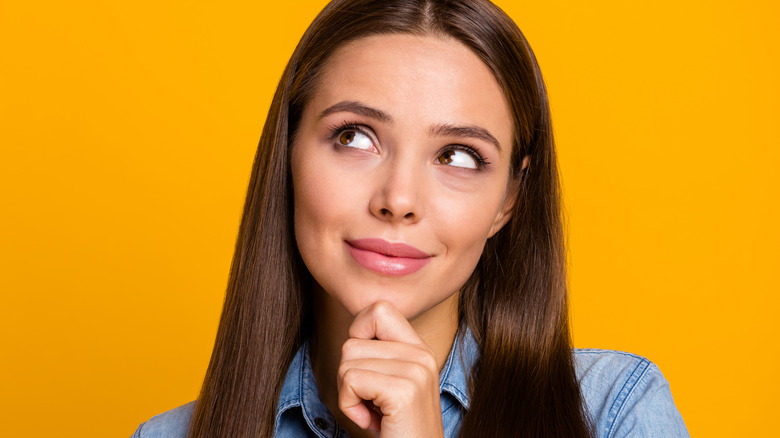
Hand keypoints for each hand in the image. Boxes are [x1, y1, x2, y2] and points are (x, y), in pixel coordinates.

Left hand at [337, 301, 444, 437]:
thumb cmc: (395, 431)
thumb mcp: (389, 385)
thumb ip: (380, 355)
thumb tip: (353, 328)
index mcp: (420, 349)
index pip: (378, 309)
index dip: (358, 335)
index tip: (367, 370)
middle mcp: (422, 355)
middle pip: (353, 339)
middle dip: (348, 374)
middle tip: (371, 401)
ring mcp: (416, 371)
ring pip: (347, 359)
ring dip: (348, 393)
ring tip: (373, 412)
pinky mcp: (404, 391)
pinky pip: (350, 380)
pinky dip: (350, 406)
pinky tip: (371, 422)